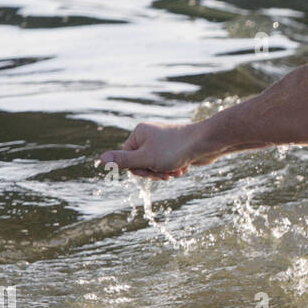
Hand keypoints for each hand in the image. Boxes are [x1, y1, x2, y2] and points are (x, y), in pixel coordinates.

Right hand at [98, 122, 213, 180]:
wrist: (207, 142)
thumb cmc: (176, 148)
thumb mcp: (146, 158)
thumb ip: (122, 161)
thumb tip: (100, 160)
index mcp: (139, 133)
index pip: (127, 158)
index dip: (138, 169)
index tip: (150, 171)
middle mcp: (150, 135)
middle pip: (142, 162)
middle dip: (153, 171)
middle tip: (165, 174)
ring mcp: (163, 141)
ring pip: (156, 165)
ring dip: (165, 171)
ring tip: (177, 170)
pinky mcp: (175, 148)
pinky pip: (168, 163)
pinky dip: (175, 168)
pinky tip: (184, 167)